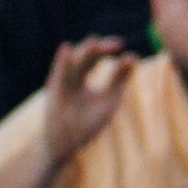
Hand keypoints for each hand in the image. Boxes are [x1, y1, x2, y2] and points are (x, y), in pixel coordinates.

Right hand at [39, 36, 131, 158]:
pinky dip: (62, 62)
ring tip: (94, 43)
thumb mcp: (108, 100)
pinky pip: (58, 74)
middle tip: (116, 45)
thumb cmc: (86, 124)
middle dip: (99, 49)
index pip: (96, 56)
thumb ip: (119, 80)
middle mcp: (70, 75)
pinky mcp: (54, 91)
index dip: (107, 48)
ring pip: (72, 61)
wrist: (64, 144)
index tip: (121, 46)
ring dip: (83, 52)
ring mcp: (61, 82)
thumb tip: (133, 56)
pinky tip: (67, 50)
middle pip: (85, 55)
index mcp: (82, 75)